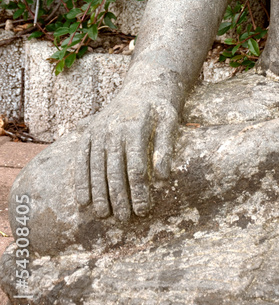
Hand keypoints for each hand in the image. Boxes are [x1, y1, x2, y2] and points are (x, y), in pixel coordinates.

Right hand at [75, 90, 178, 221]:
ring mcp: (98, 131)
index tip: (143, 211)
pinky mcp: (89, 133)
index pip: (137, 167)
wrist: (145, 84)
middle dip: (119, 197)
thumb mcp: (171, 121)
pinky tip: (83, 200)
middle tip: (124, 220)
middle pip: (115, 171)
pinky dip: (81, 180)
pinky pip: (82, 160)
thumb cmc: (161, 107)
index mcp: (135, 128)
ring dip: (99, 193)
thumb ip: (166, 147)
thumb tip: (163, 178)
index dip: (139, 191)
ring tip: (103, 215)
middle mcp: (113, 130)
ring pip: (96, 167)